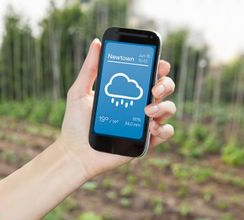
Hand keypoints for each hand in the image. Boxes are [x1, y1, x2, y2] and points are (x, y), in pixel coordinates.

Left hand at [57, 38, 176, 179]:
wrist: (75, 153)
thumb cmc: (75, 124)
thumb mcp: (79, 92)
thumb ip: (89, 68)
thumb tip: (97, 42)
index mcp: (126, 92)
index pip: (149, 75)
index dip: (159, 66)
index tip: (160, 63)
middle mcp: (138, 105)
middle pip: (164, 88)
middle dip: (165, 84)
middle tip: (153, 88)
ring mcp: (144, 124)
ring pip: (168, 108)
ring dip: (165, 106)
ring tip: (148, 110)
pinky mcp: (145, 142)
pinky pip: (166, 133)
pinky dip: (165, 128)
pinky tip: (153, 127)